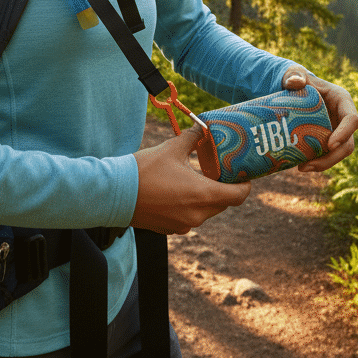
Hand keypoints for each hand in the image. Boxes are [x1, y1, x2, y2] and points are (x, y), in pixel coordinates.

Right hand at [131, 125, 250, 233]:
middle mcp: (197, 215)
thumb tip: (203, 127)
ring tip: (197, 179)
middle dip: (223, 189)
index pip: (238, 196)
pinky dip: (189, 205)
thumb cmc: (144, 170)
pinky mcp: (169, 229)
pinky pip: (189, 217)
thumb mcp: (172, 148)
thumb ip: (193, 137)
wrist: (113, 194)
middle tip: (220, 172)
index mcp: (203, 195)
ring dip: (205, 197)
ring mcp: (183, 225)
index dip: (245, 185)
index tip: (243, 175)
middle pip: (223, 204)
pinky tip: (178, 191)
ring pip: (205, 211)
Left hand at [282, 65, 357, 171]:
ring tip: (302, 168)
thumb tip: (295, 82)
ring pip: (338, 154)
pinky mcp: (326, 141)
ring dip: (323, 164)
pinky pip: (326, 156)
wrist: (293, 91)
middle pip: (347, 144)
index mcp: (342, 101)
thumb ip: (294, 75)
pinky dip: (315, 163)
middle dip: (332, 157)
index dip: (344, 133)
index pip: (352, 120)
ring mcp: (336, 131)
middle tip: (309, 165)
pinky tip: (299, 165)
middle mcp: (343, 119)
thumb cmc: (297, 80)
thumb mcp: (294, 74)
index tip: (329, 145)